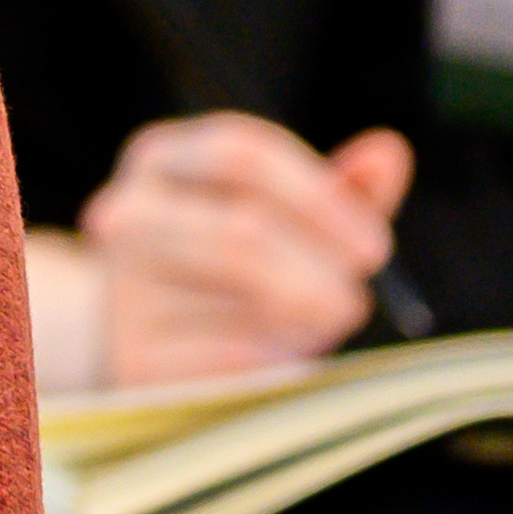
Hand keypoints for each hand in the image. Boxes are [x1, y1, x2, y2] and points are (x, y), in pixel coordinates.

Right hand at [77, 117, 417, 386]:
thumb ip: (335, 190)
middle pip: (244, 230)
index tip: (374, 246)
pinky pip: (236, 358)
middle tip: (356, 301)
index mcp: (161, 157)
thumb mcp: (276, 218)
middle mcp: (126, 212)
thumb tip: (389, 152)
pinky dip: (278, 361)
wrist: (126, 338)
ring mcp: (123, 286)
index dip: (320, 197)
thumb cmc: (220, 269)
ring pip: (247, 301)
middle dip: (321, 270)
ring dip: (308, 319)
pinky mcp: (135, 357)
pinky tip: (280, 357)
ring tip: (319, 326)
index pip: (242, 153)